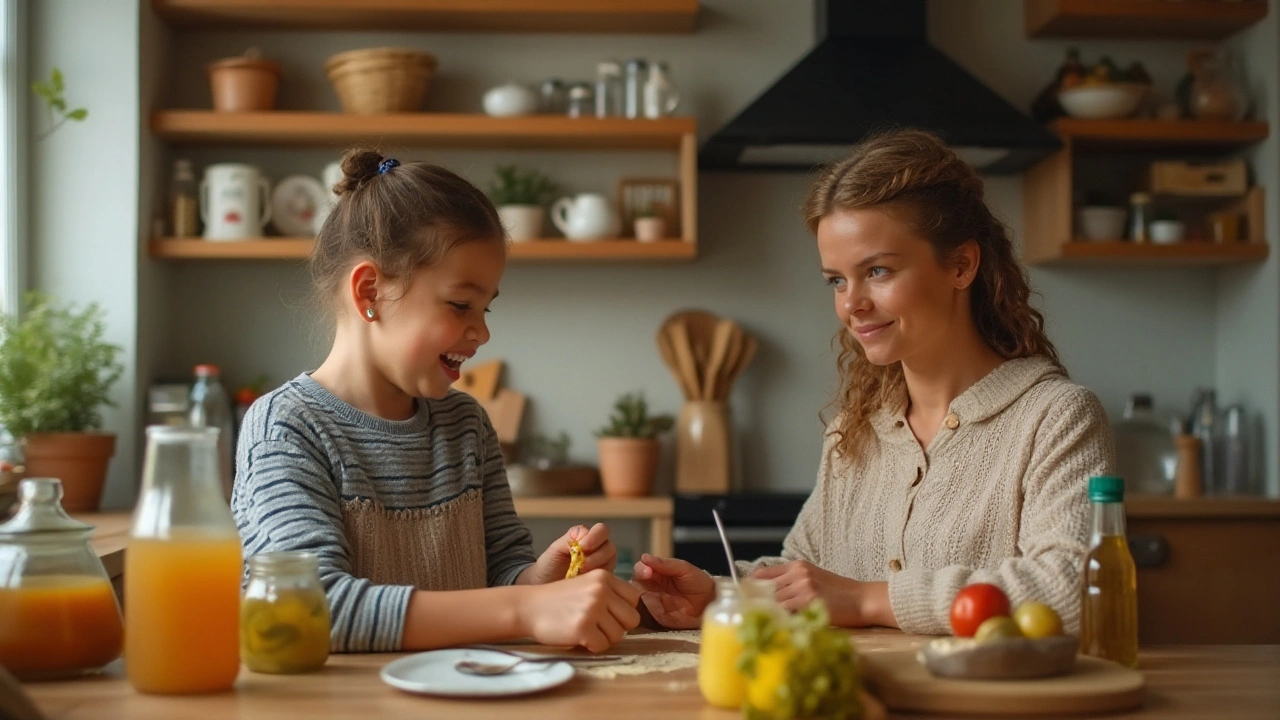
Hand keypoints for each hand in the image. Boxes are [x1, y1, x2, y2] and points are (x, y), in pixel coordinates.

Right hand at [518, 570, 641, 652]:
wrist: (528, 607)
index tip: (608, 614)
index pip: (634, 599)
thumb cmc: (558, 600)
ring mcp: (592, 608)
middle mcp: (601, 590)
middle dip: (618, 627)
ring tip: (587, 631)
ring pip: (618, 635)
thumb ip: (609, 593)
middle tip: (599, 627)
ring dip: (604, 638)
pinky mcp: (583, 628)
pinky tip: (579, 638)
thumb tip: (632, 613)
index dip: (623, 610)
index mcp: (604, 577)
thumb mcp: (586, 585)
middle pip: (632, 619)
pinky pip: (602, 646)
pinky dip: (592, 647)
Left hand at [525, 523, 617, 584]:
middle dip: (596, 554)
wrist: (542, 587)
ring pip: (611, 561)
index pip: (601, 530)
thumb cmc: (549, 567)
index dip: (594, 537)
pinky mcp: (605, 582)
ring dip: (597, 567)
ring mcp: (604, 566)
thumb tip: (584, 533)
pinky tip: (585, 583)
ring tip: (580, 574)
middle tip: (582, 564)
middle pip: (609, 546)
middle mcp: (600, 550)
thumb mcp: (556, 550)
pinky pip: (610, 577)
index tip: (582, 546)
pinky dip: (598, 578)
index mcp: (588, 537)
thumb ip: (570, 538)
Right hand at [631, 554, 714, 628]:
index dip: (642, 567)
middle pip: (636, 581)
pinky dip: (639, 607)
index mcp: (659, 572)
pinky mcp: (657, 615)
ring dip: (636, 592)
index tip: (647, 569)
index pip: (643, 567)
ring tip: (644, 588)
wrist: (711, 602)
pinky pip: (643, 612)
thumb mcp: (685, 569)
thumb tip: (645, 557)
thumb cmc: (699, 582)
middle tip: (646, 575)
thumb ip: (666, 564)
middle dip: (639, 577)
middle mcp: (653, 586)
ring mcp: (654, 601)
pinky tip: (644, 603)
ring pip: (636, 595)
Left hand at [751, 561, 891, 627]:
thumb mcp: (815, 579)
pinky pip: (786, 612)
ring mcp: (803, 587)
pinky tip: (777, 628)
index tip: (741, 597)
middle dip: (755, 603)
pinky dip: (780, 620)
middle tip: (746, 616)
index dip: (749, 586)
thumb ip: (793, 583)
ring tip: (760, 625)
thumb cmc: (840, 593)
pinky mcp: (809, 601)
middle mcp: (798, 573)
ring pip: (774, 602)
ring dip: (767, 614)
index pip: (763, 574)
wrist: (863, 599)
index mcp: (797, 566)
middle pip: (765, 589)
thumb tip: (768, 596)